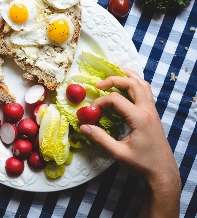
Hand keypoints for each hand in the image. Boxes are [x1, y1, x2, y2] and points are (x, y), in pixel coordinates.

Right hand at [79, 68, 179, 216]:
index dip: (100, 102)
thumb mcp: (118, 153)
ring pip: (143, 85)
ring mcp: (152, 112)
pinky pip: (145, 93)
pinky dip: (135, 85)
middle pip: (133, 83)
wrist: (163, 173)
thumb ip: (100, 138)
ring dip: (128, 77)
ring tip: (114, 73)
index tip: (91, 112)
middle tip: (99, 84)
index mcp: (140, 118)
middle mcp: (148, 111)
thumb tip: (83, 127)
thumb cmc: (142, 164)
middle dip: (115, 78)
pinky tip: (126, 88)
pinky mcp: (153, 115)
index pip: (116, 99)